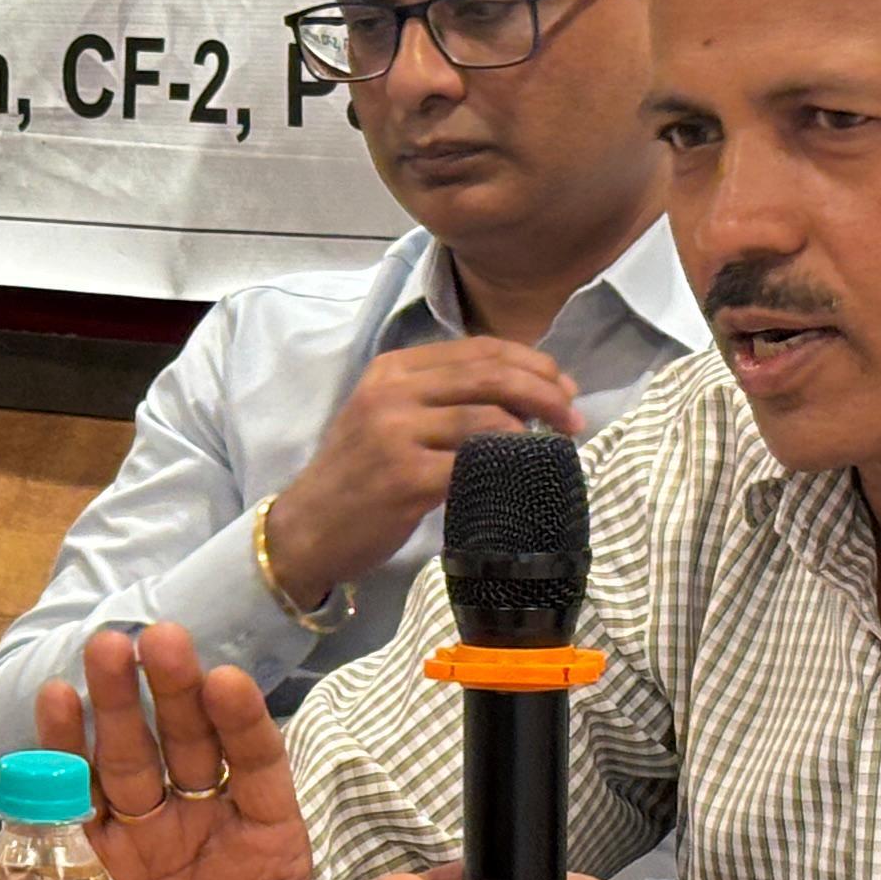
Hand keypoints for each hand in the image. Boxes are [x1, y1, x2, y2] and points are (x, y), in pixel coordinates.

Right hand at [38, 621, 423, 879]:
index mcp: (263, 849)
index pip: (256, 770)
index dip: (241, 724)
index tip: (225, 680)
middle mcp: (201, 830)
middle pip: (187, 746)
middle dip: (172, 692)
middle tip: (158, 638)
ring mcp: (140, 841)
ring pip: (128, 758)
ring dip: (113, 703)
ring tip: (102, 649)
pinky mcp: (83, 863)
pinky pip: (70, 799)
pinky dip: (59, 751)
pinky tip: (53, 706)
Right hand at [260, 337, 581, 609]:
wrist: (306, 530)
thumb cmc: (356, 477)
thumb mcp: (385, 417)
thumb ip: (439, 398)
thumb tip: (521, 397)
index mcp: (393, 370)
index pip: (479, 349)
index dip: (532, 364)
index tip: (563, 387)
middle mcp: (392, 393)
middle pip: (490, 376)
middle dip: (544, 392)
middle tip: (574, 417)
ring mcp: (396, 435)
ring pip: (488, 419)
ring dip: (533, 433)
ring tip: (555, 450)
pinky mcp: (405, 478)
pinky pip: (475, 466)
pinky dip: (509, 468)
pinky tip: (525, 477)